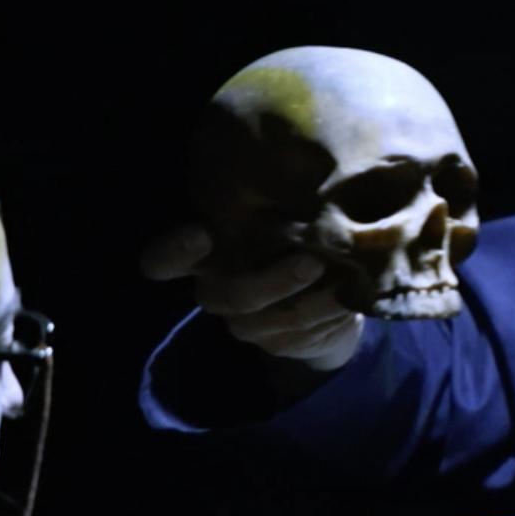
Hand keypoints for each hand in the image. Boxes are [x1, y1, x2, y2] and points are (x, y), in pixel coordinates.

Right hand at [140, 225, 365, 373]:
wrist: (320, 297)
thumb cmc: (292, 240)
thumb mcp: (279, 220)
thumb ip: (275, 208)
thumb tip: (302, 171)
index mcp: (206, 256)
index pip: (163, 261)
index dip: (174, 253)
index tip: (202, 234)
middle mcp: (217, 291)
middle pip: (226, 296)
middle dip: (270, 281)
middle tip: (310, 262)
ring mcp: (246, 323)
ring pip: (269, 318)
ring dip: (309, 299)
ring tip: (341, 278)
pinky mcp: (278, 344)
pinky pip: (301, 332)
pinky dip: (330, 312)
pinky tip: (351, 295)